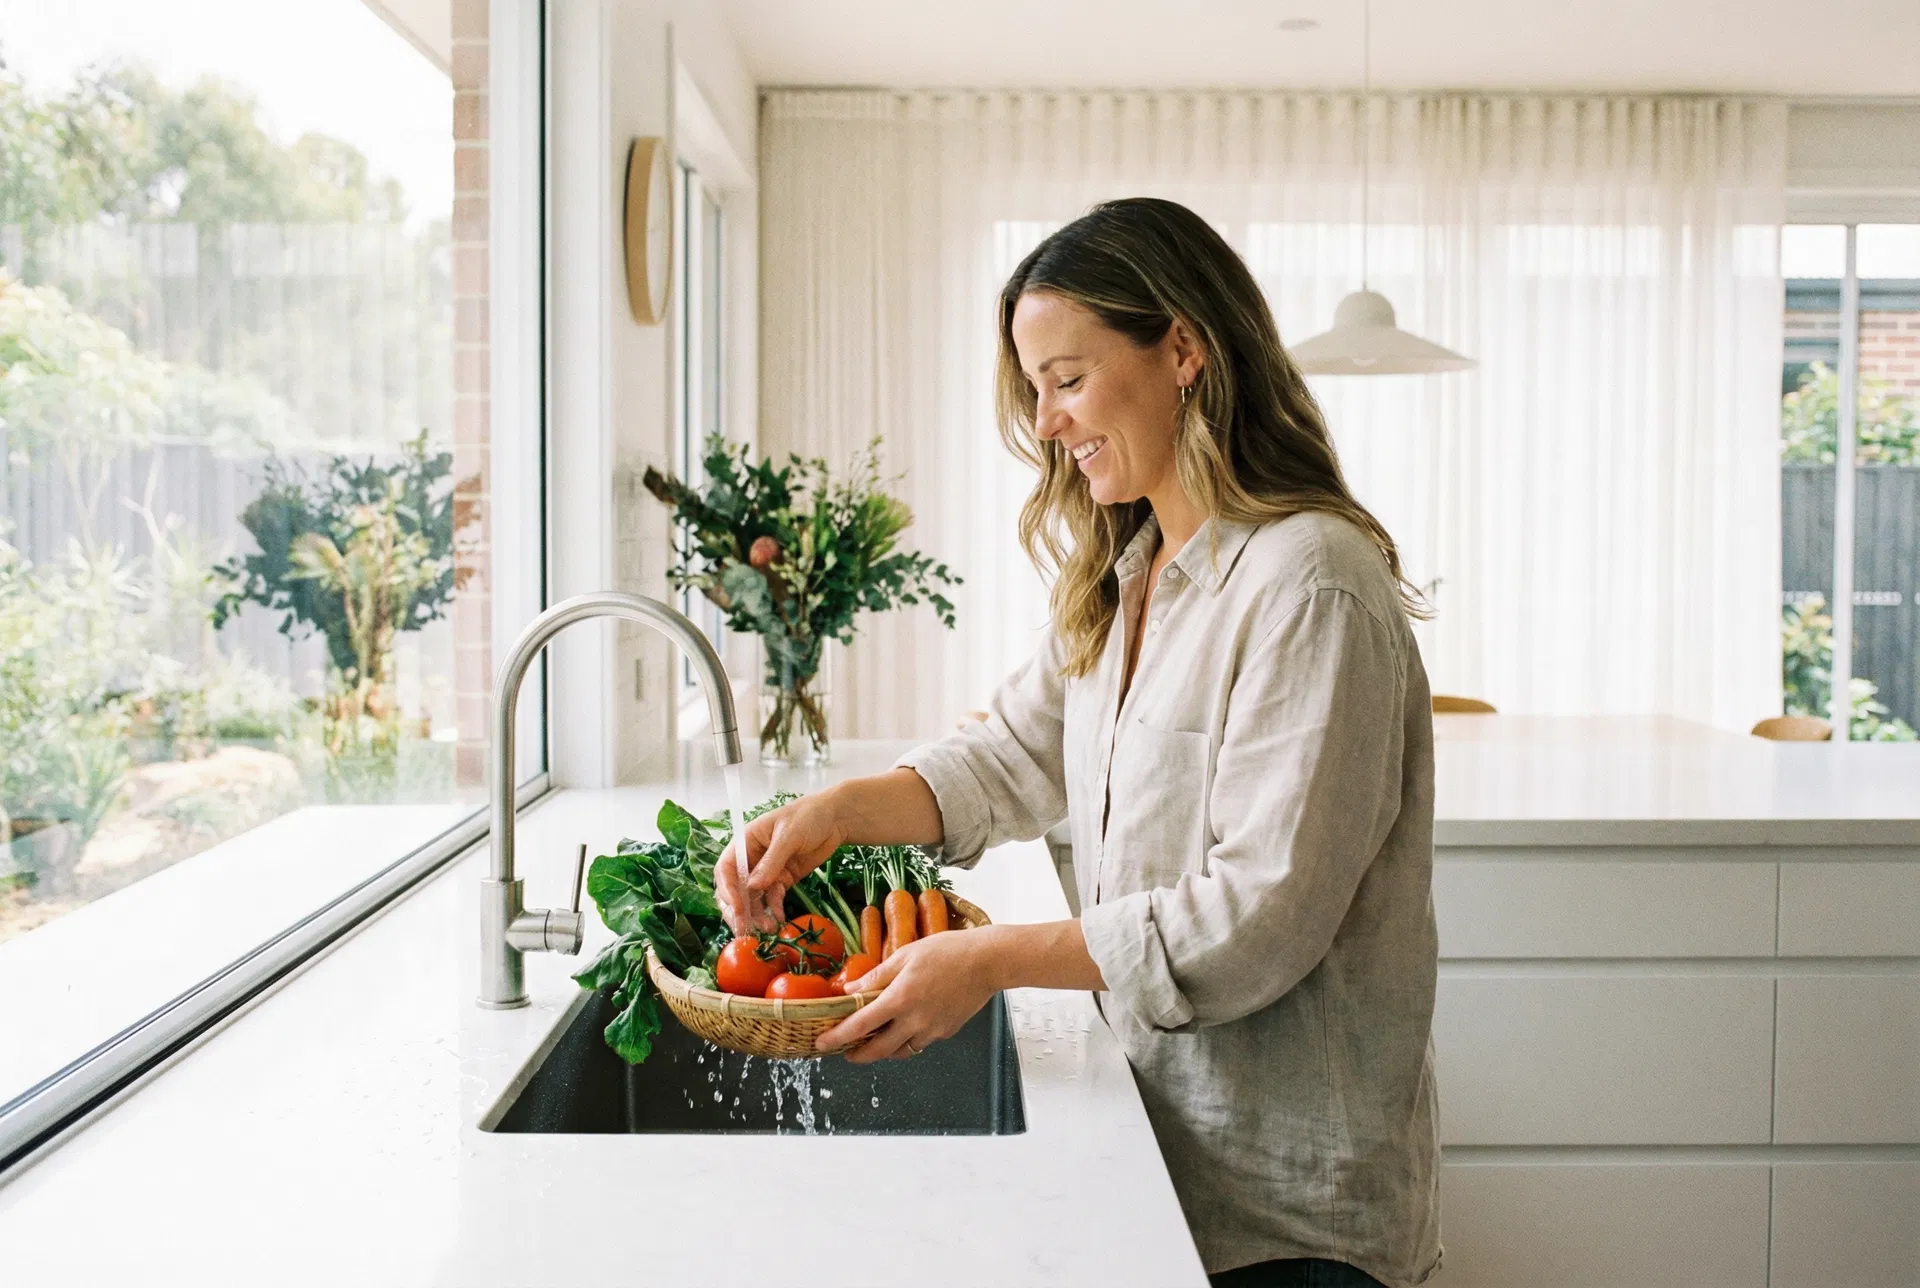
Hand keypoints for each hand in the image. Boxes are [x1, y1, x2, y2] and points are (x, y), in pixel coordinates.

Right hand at [715, 791, 847, 933]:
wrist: (835, 819)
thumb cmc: (809, 816)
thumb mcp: (789, 835)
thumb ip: (771, 861)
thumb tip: (752, 887)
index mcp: (745, 842)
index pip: (726, 868)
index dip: (728, 890)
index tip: (737, 908)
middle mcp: (751, 859)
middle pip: (735, 888)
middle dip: (738, 910)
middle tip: (745, 929)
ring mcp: (766, 871)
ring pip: (753, 898)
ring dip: (757, 915)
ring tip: (768, 929)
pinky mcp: (782, 881)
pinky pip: (773, 899)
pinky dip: (774, 910)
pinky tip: (779, 920)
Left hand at [814, 926, 1002, 1062]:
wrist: (988, 961)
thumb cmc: (948, 951)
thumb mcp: (905, 955)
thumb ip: (876, 976)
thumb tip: (850, 989)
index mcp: (900, 998)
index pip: (859, 1026)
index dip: (837, 1037)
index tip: (821, 1043)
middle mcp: (914, 1020)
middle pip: (878, 1051)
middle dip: (857, 1056)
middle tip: (845, 1052)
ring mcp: (932, 1030)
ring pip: (899, 1052)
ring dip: (882, 1051)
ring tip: (872, 1041)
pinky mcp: (946, 1032)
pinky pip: (919, 1043)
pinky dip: (906, 1040)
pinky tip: (904, 1027)